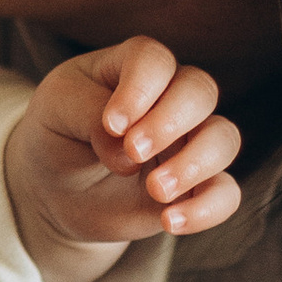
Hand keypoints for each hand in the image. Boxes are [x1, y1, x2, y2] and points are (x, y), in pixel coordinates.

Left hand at [4, 35, 241, 281]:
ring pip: (224, 139)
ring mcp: (189, 141)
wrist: (55, 190)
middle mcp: (170, 98)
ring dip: (194, 164)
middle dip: (170, 122)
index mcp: (133, 68)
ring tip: (154, 190)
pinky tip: (169, 221)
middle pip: (200, 91)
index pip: (154, 60)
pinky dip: (206, 208)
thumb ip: (88, 114)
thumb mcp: (55, 111)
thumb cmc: (57, 134)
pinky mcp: (195, 186)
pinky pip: (226, 193)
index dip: (140, 90)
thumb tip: (129, 154)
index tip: (112, 125)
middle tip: (133, 152)